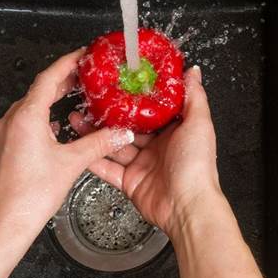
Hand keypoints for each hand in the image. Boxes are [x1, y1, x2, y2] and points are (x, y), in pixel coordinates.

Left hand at [0, 48, 135, 242]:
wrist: (4, 223)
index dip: (67, 63)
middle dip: (62, 80)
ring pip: (29, 107)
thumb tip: (120, 134)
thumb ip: (99, 144)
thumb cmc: (29, 196)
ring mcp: (3, 136)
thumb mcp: (72, 164)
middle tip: (82, 75)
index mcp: (27, 117)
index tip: (81, 55)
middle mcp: (11, 122)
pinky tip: (53, 129)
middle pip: (38, 90)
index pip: (48, 78)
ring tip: (71, 99)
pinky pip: (22, 124)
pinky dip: (40, 118)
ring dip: (50, 99)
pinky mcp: (2, 149)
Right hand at [69, 65, 223, 237]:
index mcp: (174, 132)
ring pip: (114, 145)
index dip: (135, 96)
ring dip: (96, 133)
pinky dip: (92, 158)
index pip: (151, 109)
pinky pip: (107, 169)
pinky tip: (78, 146)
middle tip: (90, 98)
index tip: (118, 82)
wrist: (187, 206)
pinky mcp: (129, 182)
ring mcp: (142, 165)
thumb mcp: (199, 123)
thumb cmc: (197, 165)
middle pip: (128, 127)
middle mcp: (158, 147)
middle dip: (109, 114)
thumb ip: (194, 96)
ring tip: (78, 116)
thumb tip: (192, 71)